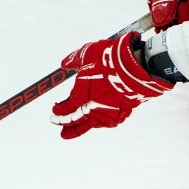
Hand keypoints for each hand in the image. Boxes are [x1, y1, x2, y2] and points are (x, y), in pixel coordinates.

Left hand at [51, 32, 173, 139]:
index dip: (58, 111)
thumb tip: (64, 63)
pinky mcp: (122, 114)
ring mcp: (107, 113)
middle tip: (62, 133)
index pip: (65, 108)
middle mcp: (91, 108)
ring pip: (91, 125)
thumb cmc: (109, 60)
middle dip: (67, 126)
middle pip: (76, 121)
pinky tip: (98, 122)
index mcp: (80, 96)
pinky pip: (107, 122)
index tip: (54, 110)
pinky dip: (100, 122)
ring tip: (76, 132)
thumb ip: (74, 60)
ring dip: (82, 128)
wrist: (135, 68)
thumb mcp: (87, 54)